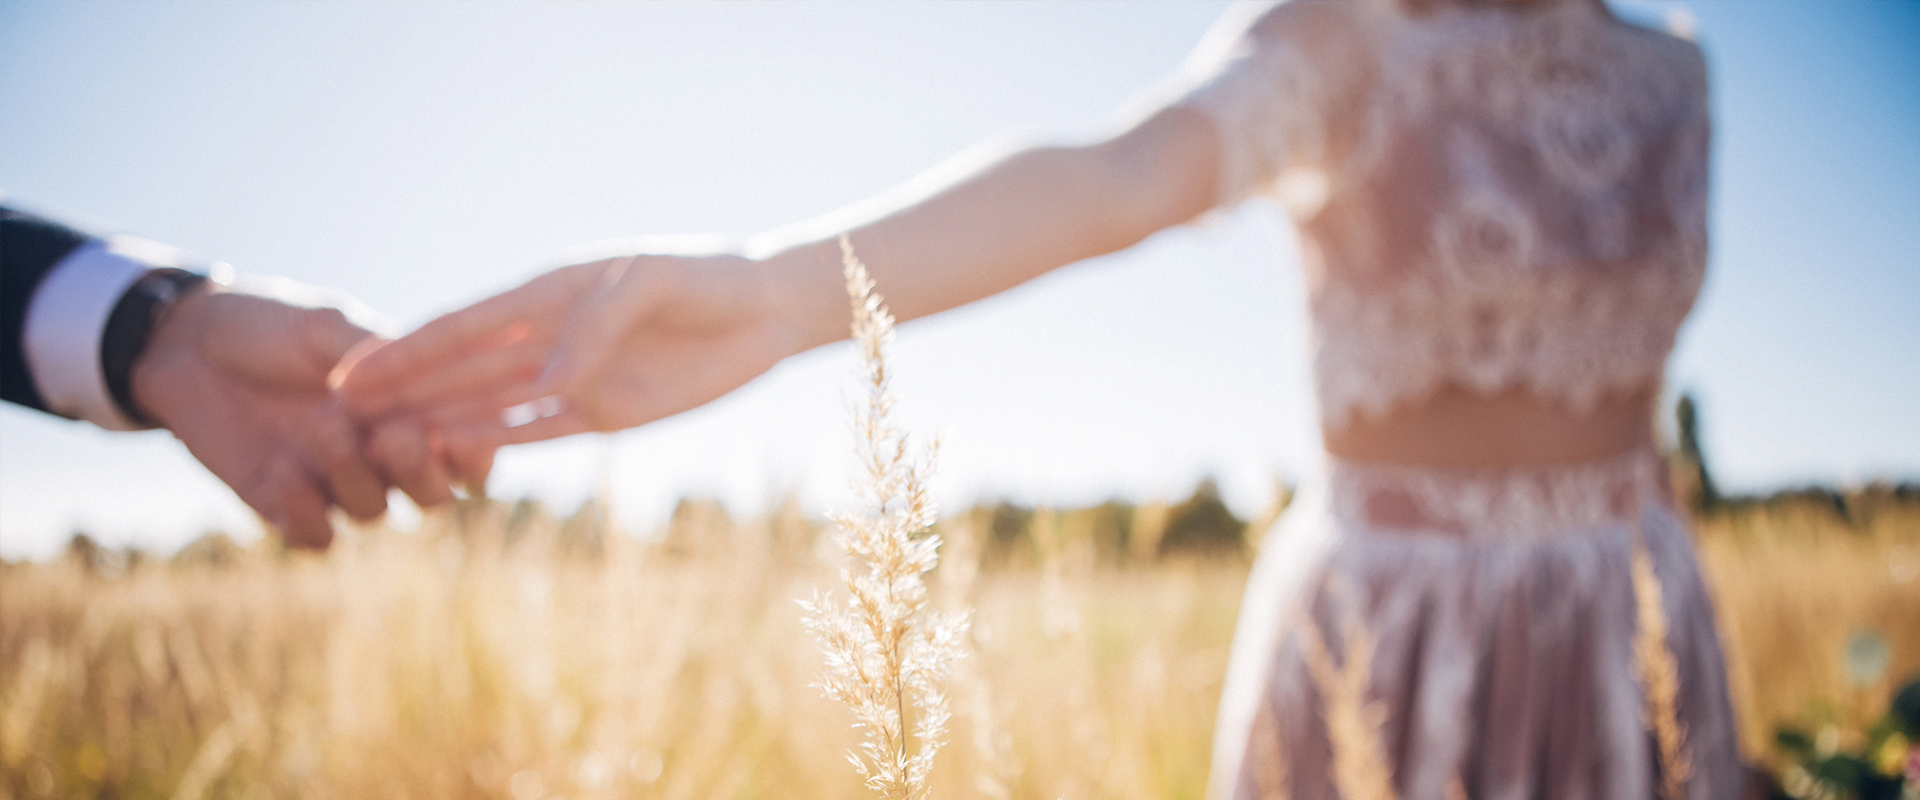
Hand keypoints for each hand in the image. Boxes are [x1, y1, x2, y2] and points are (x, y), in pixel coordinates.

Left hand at [131, 283, 472, 548]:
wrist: (184, 343)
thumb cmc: (269, 325)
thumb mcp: (327, 327)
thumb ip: (380, 355)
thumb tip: (436, 375)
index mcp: (407, 407)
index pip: (464, 446)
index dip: (474, 451)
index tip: (459, 434)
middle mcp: (379, 453)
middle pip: (432, 495)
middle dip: (421, 472)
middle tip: (394, 435)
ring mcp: (333, 482)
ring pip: (374, 512)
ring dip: (353, 474)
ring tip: (320, 426)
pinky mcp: (283, 505)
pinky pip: (316, 537)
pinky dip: (306, 513)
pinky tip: (282, 471)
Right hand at [339, 251, 803, 448]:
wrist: (764, 309)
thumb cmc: (709, 277)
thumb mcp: (655, 282)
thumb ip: (598, 325)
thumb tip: (549, 380)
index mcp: (550, 291)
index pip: (465, 324)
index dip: (406, 348)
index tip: (349, 368)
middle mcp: (551, 336)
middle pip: (462, 369)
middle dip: (401, 391)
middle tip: (335, 416)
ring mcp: (574, 377)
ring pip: (492, 405)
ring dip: (438, 422)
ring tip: (380, 443)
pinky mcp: (606, 414)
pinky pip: (542, 433)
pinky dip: (500, 445)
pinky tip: (455, 458)